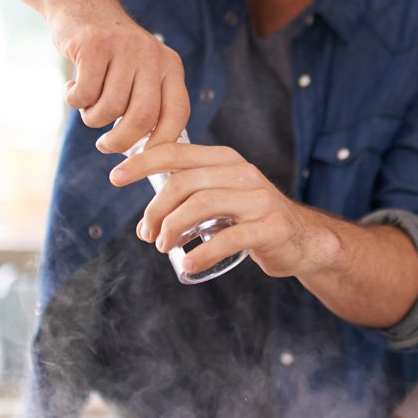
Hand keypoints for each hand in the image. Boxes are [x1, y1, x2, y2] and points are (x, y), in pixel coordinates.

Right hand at [48, 0, 189, 153]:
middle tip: (105, 146)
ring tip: (87, 103)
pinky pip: (85, 95)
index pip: (177, 114)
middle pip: (143, 117)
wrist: (79, 4)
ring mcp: (125, 48)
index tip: (144, 160)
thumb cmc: (110, 53)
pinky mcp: (95, 46)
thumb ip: (147, 104)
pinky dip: (75, 100)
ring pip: (110, 108)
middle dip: (121, 142)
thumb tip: (151, 157)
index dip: (162, 143)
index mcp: (170, 66)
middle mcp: (152, 56)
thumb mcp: (139, 71)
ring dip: (92, 117)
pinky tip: (72, 87)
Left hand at [110, 141, 334, 278]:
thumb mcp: (220, 198)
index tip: (115, 176)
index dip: (142, 162)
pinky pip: (229, 238)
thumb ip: (187, 199)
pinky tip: (189, 265)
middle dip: (155, 209)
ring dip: (173, 228)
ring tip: (163, 248)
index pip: (176, 152)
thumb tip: (144, 223)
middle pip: (184, 182)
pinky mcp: (269, 227)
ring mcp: (258, 199)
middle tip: (146, 235)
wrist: (302, 240)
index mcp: (225, 160)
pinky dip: (202, 253)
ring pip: (202, 205)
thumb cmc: (251, 219)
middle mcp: (242, 173)